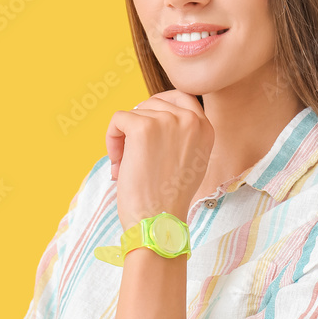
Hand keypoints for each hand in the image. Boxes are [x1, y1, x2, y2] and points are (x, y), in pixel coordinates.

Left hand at [105, 90, 213, 229]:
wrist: (158, 222)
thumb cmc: (169, 198)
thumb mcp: (192, 161)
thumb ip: (184, 135)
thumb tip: (156, 113)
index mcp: (206, 128)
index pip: (182, 97)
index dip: (159, 108)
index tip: (147, 127)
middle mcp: (191, 120)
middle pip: (154, 103)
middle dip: (139, 125)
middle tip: (133, 154)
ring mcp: (167, 121)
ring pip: (134, 112)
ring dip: (124, 138)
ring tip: (126, 167)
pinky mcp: (143, 127)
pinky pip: (118, 119)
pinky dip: (111, 139)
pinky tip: (117, 164)